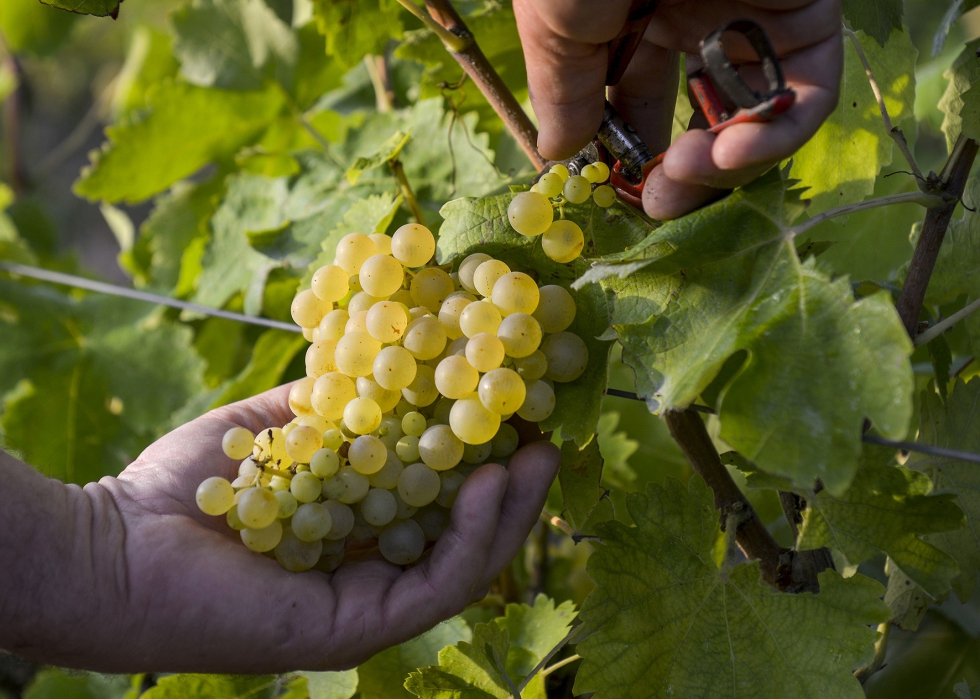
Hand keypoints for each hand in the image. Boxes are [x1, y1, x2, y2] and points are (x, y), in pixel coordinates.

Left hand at [5, 384, 559, 672]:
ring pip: (463, 567)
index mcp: (351, 534)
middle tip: (548, 436)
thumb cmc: (183, 488)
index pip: (436, 503)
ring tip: (537, 457)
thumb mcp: (272, 431)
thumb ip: (328, 410)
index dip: (479, 459)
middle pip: (462, 538)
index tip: (510, 409)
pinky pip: (434, 586)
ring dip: (508, 513)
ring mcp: (365, 610)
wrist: (114, 545)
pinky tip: (488, 485)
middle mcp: (367, 577)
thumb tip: (378, 364)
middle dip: (511, 489)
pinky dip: (472, 536)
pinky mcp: (354, 630)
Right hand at [514, 0, 841, 218]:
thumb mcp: (555, 29)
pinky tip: (733, 151)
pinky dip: (777, 132)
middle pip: (701, 123)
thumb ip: (564, 93)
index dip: (631, 161)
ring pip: (756, 119)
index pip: (638, 110)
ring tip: (691, 169)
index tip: (620, 197)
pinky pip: (807, 89)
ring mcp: (748, 16)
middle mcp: (691, 23)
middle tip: (657, 200)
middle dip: (679, 175)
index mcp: (628, 25)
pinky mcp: (802, 7)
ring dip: (725, 165)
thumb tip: (558, 154)